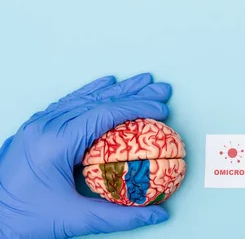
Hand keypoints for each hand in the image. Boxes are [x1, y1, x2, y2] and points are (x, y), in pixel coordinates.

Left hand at [0, 73, 171, 237]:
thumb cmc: (24, 221)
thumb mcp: (75, 220)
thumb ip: (120, 216)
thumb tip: (158, 213)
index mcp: (56, 142)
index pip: (106, 115)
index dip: (138, 109)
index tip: (162, 110)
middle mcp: (46, 126)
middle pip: (99, 100)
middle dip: (134, 93)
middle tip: (161, 89)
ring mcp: (38, 125)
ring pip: (84, 98)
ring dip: (116, 90)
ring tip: (142, 81)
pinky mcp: (35, 129)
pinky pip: (68, 103)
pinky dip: (90, 93)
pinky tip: (104, 84)